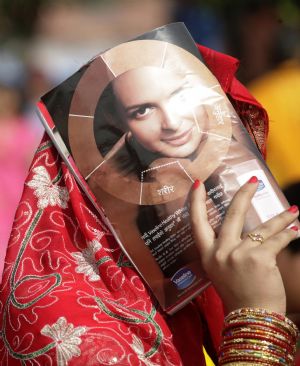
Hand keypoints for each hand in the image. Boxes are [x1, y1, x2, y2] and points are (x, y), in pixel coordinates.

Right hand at [190, 178, 298, 314]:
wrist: (251, 319)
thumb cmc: (238, 294)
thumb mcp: (221, 271)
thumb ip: (225, 250)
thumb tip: (242, 231)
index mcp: (208, 255)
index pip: (197, 223)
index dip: (196, 202)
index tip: (198, 184)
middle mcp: (220, 252)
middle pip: (232, 214)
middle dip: (244, 194)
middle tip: (254, 181)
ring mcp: (239, 254)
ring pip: (263, 227)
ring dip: (282, 218)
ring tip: (294, 211)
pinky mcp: (259, 258)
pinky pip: (277, 240)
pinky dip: (289, 235)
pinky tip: (296, 232)